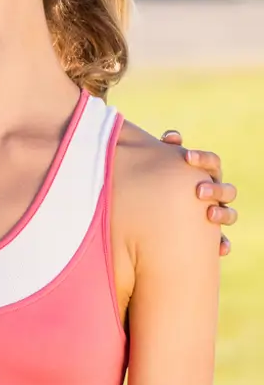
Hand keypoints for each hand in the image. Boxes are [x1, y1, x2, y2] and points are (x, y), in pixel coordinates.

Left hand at [162, 130, 236, 255]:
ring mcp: (215, 214)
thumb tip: (172, 137)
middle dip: (215, 189)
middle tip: (199, 190)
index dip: (203, 158)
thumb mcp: (161, 169)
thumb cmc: (159, 184)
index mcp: (204, 174)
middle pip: (226, 189)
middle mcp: (215, 193)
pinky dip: (223, 244)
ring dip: (222, 213)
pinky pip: (223, 242)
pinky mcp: (211, 236)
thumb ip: (166, 152)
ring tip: (210, 214)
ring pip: (230, 213)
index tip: (187, 157)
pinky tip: (220, 247)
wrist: (153, 213)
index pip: (212, 162)